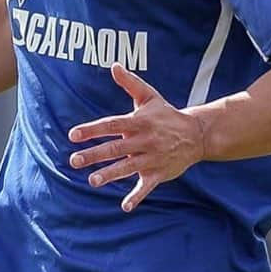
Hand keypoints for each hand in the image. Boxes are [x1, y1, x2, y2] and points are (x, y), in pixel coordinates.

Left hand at [68, 63, 205, 211]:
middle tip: (74, 160)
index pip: (112, 125)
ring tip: (92, 181)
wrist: (197, 135)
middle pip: (116, 148)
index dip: (93, 129)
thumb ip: (130, 83)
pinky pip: (146, 186)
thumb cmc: (167, 115)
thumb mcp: (150, 97)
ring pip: (128, 167)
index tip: (73, 134)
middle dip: (95, 154)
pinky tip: (125, 206)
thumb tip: (114, 65)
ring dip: (110, 174)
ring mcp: (152, 158)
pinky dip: (137, 196)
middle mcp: (144, 140)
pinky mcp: (158, 173)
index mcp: (139, 122)